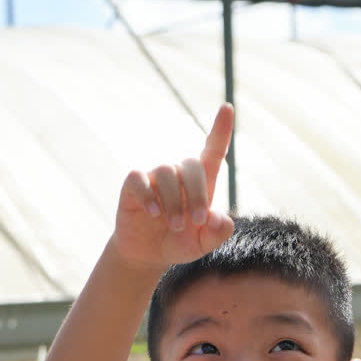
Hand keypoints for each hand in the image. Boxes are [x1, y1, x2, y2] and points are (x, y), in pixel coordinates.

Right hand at [111, 104, 235, 268]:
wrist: (148, 254)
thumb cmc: (179, 242)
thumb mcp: (202, 244)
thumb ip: (217, 234)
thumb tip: (221, 219)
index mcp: (201, 182)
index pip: (213, 150)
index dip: (221, 129)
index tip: (228, 107)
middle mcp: (178, 173)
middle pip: (192, 165)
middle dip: (198, 194)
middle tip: (198, 221)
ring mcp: (154, 177)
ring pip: (167, 173)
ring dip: (174, 201)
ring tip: (174, 225)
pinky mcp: (133, 185)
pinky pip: (140, 180)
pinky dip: (149, 196)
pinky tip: (153, 214)